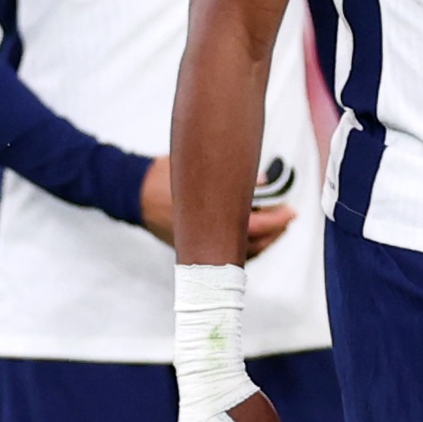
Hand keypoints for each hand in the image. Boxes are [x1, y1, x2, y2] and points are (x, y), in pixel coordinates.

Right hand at [143, 156, 298, 258]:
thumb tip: (264, 180)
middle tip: (289, 217)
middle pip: (249, 247)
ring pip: (239, 254)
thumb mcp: (193, 167)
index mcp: (204, 221)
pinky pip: (225, 254)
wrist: (131, 192)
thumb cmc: (160, 176)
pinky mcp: (192, 248)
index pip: (249, 228)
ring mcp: (195, 247)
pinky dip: (245, 246)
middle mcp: (201, 240)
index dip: (274, 222)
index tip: (291, 212)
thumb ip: (228, 174)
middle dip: (273, 234)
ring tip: (278, 224)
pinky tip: (256, 233)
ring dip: (263, 241)